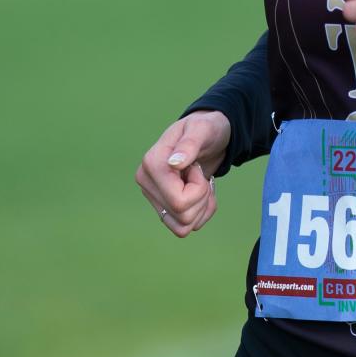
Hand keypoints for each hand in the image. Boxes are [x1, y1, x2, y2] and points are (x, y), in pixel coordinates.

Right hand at [134, 109, 230, 236]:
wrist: (209, 136)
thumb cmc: (205, 129)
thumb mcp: (202, 129)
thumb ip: (189, 144)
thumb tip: (174, 163)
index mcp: (151, 164)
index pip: (178, 201)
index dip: (198, 188)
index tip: (197, 166)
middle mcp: (147, 184)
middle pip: (182, 215)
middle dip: (202, 197)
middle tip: (201, 175)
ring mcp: (154, 198)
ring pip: (183, 226)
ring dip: (201, 207)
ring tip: (201, 183)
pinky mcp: (164, 207)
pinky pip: (184, 228)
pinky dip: (201, 213)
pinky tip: (202, 194)